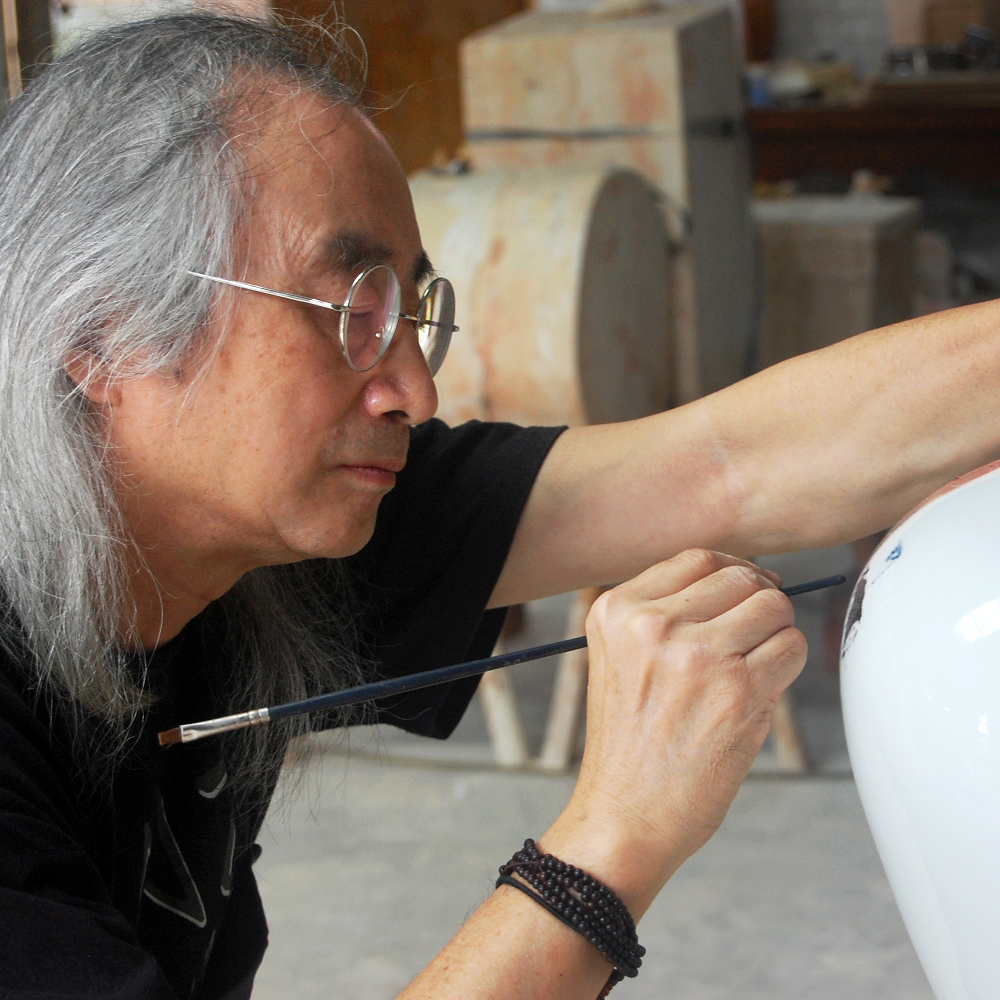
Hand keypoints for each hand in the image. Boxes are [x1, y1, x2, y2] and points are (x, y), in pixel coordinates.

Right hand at [541, 549, 806, 915]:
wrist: (625, 815)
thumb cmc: (629, 743)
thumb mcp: (620, 659)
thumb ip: (663, 614)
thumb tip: (742, 580)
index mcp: (617, 610)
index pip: (699, 559)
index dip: (734, 573)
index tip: (746, 593)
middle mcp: (652, 624)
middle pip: (741, 578)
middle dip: (759, 603)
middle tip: (756, 636)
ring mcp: (696, 654)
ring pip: (773, 607)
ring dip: (776, 635)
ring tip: (753, 669)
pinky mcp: (737, 690)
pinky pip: (792, 648)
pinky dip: (788, 666)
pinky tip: (759, 692)